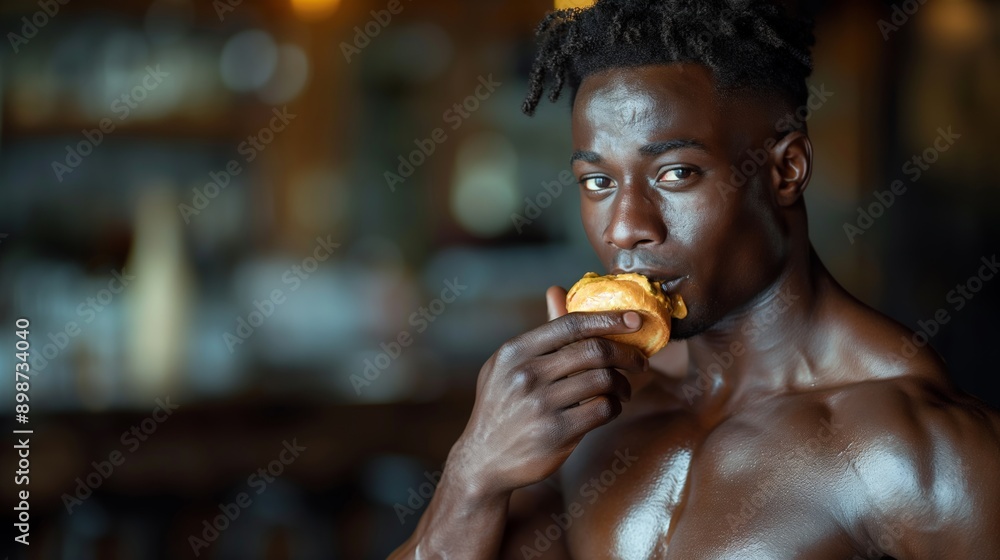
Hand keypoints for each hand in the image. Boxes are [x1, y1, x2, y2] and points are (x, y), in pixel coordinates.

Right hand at [447, 285, 649, 497]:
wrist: (483, 460)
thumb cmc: (502, 407)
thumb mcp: (508, 366)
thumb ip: (540, 335)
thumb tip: (557, 290)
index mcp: (515, 352)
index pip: (570, 324)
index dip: (608, 318)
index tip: (635, 319)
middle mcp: (526, 375)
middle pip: (594, 350)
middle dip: (626, 353)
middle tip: (640, 360)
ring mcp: (541, 404)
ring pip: (603, 379)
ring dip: (622, 383)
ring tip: (623, 389)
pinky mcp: (557, 432)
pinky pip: (603, 409)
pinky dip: (614, 406)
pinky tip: (610, 407)